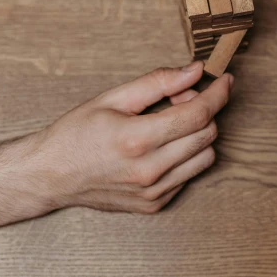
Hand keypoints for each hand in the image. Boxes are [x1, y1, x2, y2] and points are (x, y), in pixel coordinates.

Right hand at [10, 62, 233, 215]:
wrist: (51, 176)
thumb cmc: (77, 133)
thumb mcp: (112, 98)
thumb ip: (157, 83)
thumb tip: (195, 71)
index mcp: (137, 139)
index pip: (197, 114)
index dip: (217, 94)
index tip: (225, 80)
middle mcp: (149, 170)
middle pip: (207, 135)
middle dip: (204, 110)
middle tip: (181, 98)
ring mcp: (153, 192)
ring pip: (205, 158)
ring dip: (197, 136)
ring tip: (170, 124)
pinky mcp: (154, 204)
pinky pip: (188, 176)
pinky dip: (184, 157)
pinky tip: (160, 147)